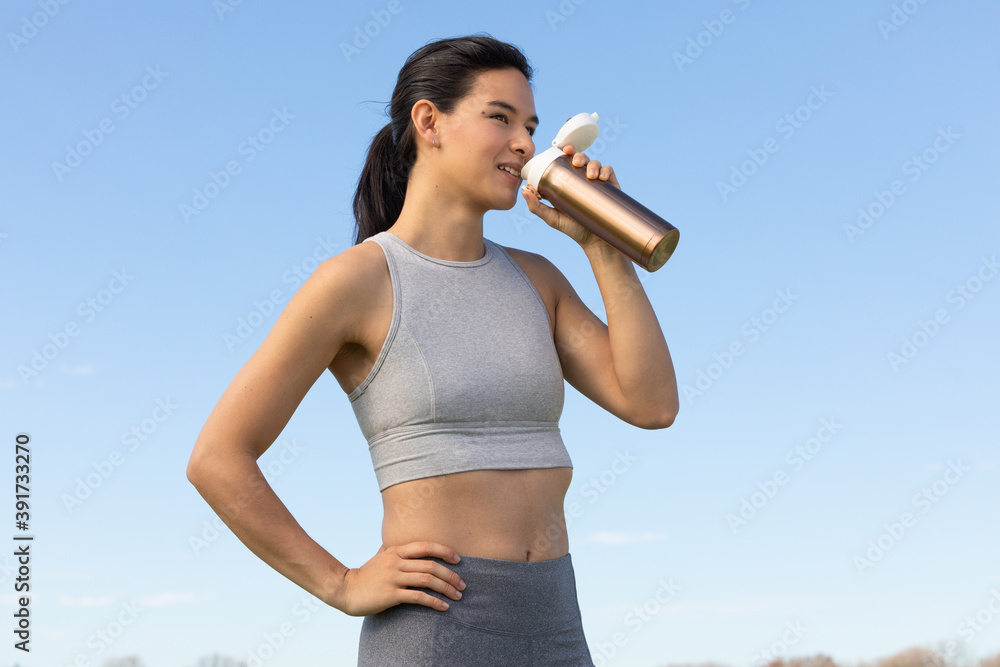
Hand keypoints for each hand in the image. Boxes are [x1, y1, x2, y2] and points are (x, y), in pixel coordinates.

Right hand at [334, 541, 465, 615]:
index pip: (426, 546)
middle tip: (462, 584)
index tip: (458, 560)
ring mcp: (394, 578)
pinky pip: (418, 597)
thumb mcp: (381, 556)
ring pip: (427, 580)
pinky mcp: (391, 594)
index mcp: (396, 551)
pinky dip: (434, 602)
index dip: (445, 551)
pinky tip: (443, 607)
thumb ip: (395, 550)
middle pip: (431, 565)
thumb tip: (407, 545)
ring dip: (446, 588)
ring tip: (457, 596)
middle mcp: (397, 562)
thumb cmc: (366, 574)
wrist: (346, 590)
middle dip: (451, 575)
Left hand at [521, 144, 620, 251]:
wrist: (595, 241)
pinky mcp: (610, 187)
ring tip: (591, 175)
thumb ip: (536, 206)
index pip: (566, 162)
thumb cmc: (572, 228)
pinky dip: (606, 170)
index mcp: (568, 182)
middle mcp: (582, 180)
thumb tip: (525, 190)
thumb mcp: (551, 218)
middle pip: (581, 159)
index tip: (564, 150)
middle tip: (576, 162)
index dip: (566, 152)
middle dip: (579, 155)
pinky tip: (602, 178)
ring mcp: (597, 183)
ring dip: (593, 164)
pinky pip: (609, 172)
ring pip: (595, 164)